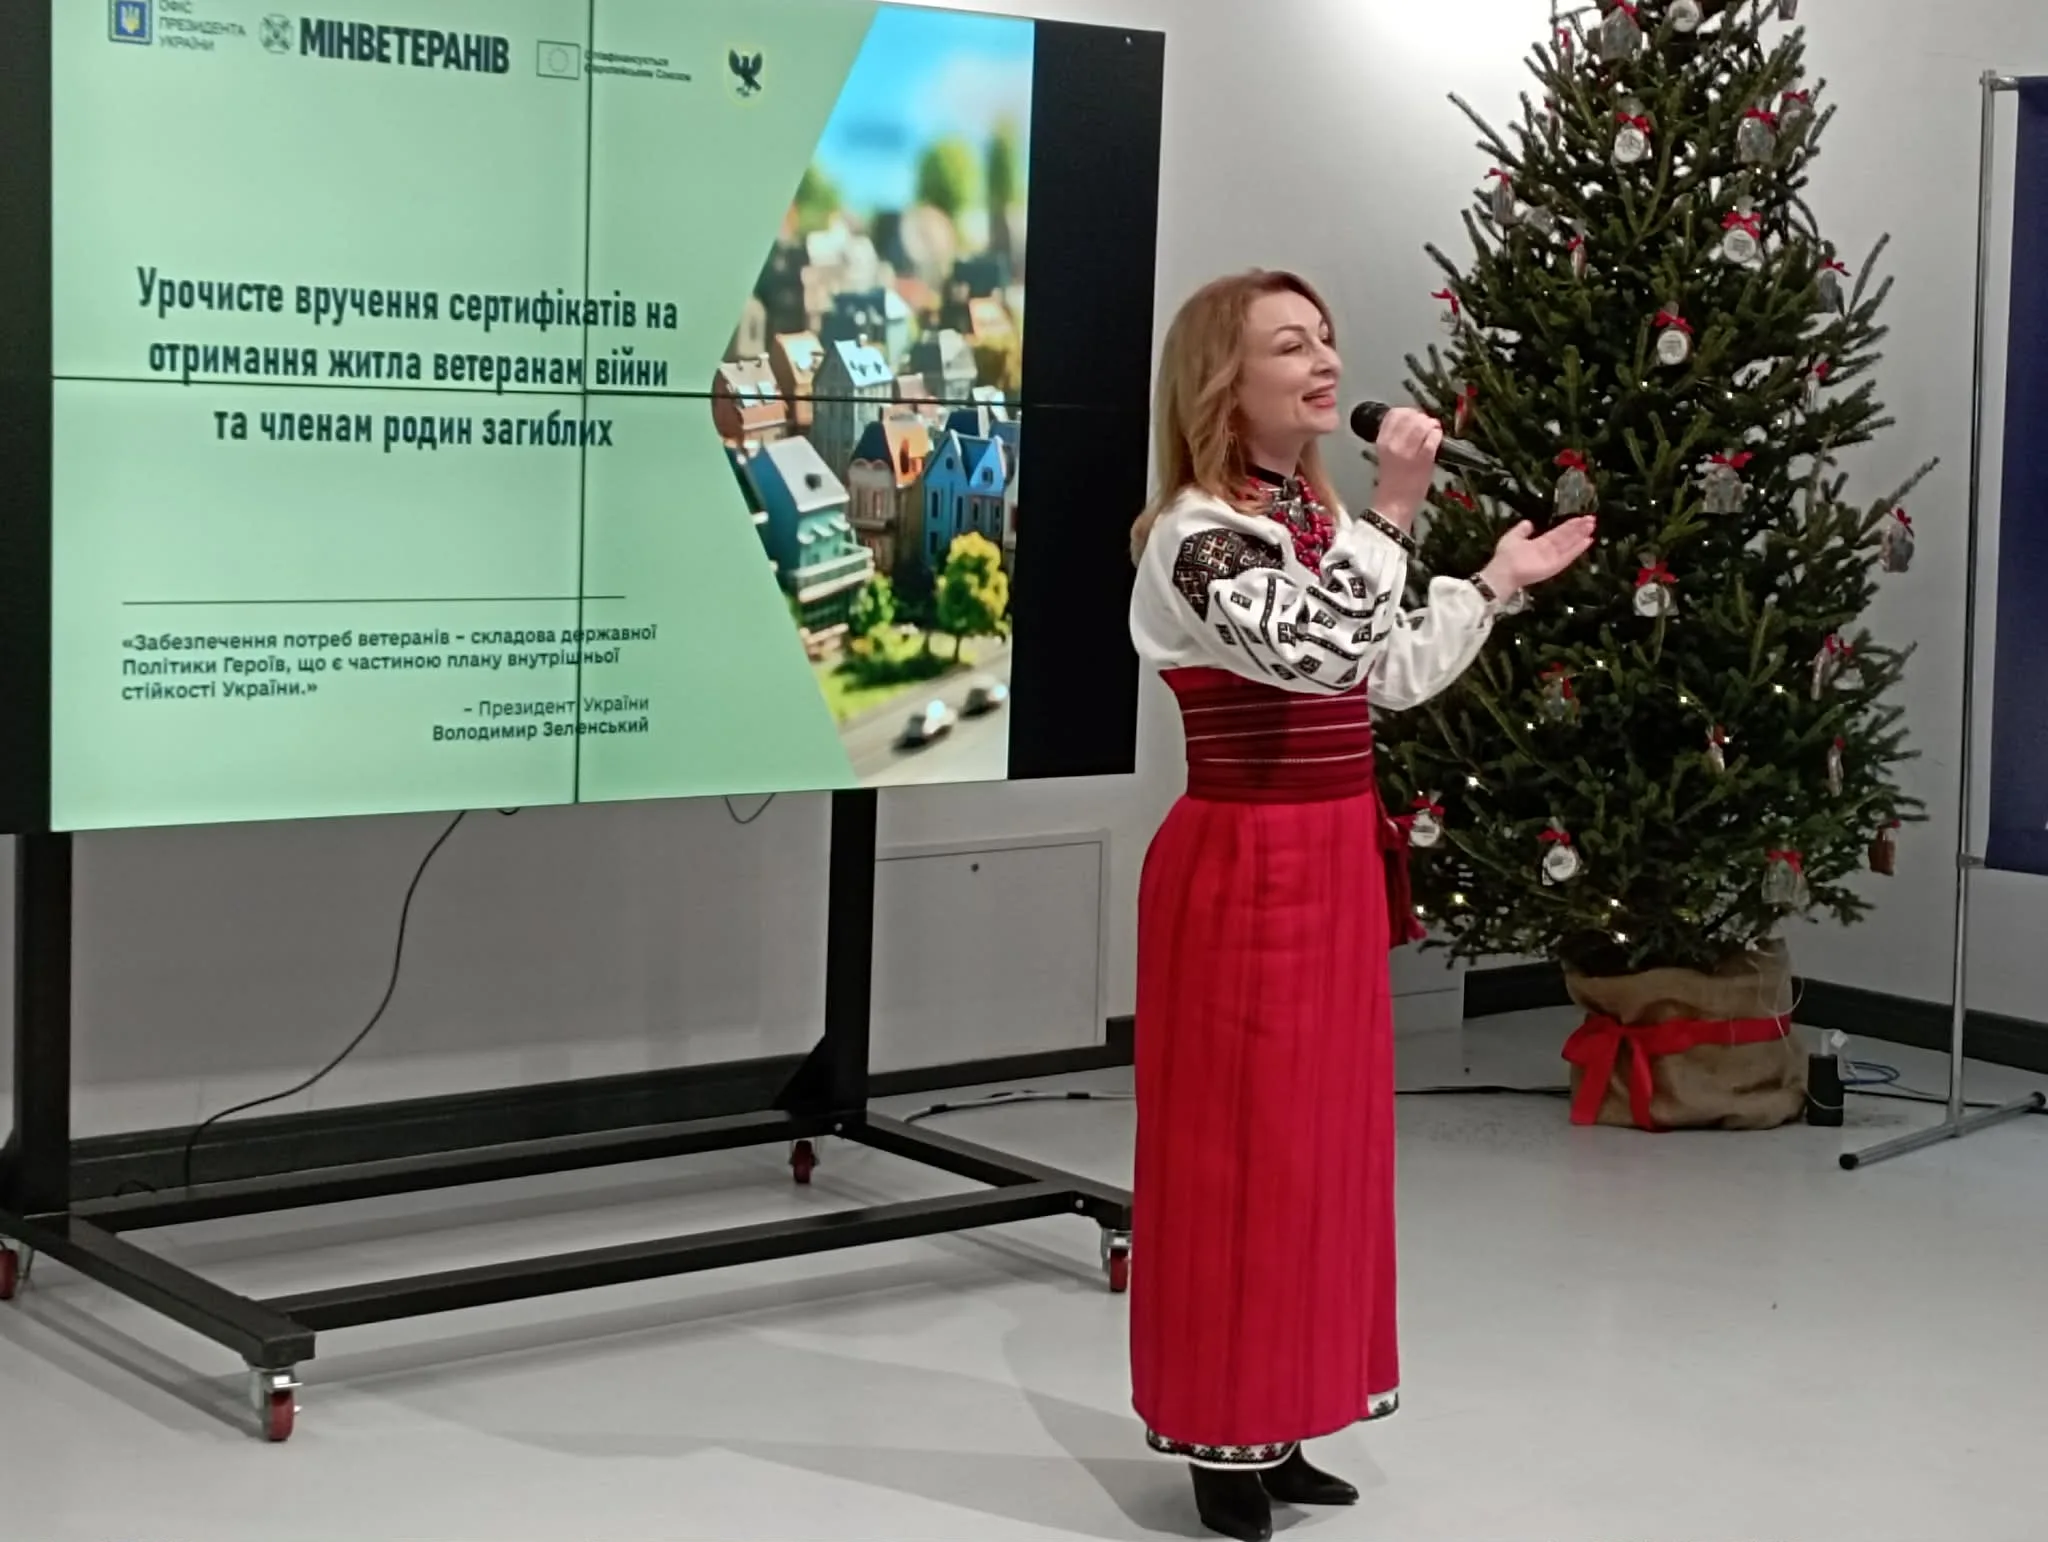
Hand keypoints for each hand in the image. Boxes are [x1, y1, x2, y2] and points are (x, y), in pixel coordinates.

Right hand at [1369, 407, 1444, 530]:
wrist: (1394, 505)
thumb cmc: (1392, 484)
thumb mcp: (1385, 456)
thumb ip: (1394, 439)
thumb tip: (1410, 424)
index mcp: (1382, 442)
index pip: (1393, 415)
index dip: (1406, 412)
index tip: (1412, 416)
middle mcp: (1394, 444)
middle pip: (1410, 416)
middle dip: (1421, 417)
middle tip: (1426, 423)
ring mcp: (1409, 452)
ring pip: (1422, 425)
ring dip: (1431, 424)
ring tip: (1433, 428)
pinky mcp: (1424, 460)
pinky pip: (1433, 438)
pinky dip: (1437, 434)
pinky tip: (1437, 437)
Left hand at [1477, 516, 1597, 599]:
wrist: (1503, 571)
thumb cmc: (1506, 555)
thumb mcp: (1513, 537)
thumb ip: (1522, 530)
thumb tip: (1529, 522)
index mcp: (1539, 543)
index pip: (1558, 532)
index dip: (1569, 525)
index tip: (1581, 517)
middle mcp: (1548, 550)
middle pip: (1567, 537)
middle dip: (1579, 528)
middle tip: (1592, 519)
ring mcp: (1553, 558)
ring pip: (1570, 544)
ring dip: (1581, 535)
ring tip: (1592, 526)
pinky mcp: (1555, 566)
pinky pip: (1569, 556)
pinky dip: (1578, 549)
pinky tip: (1588, 541)